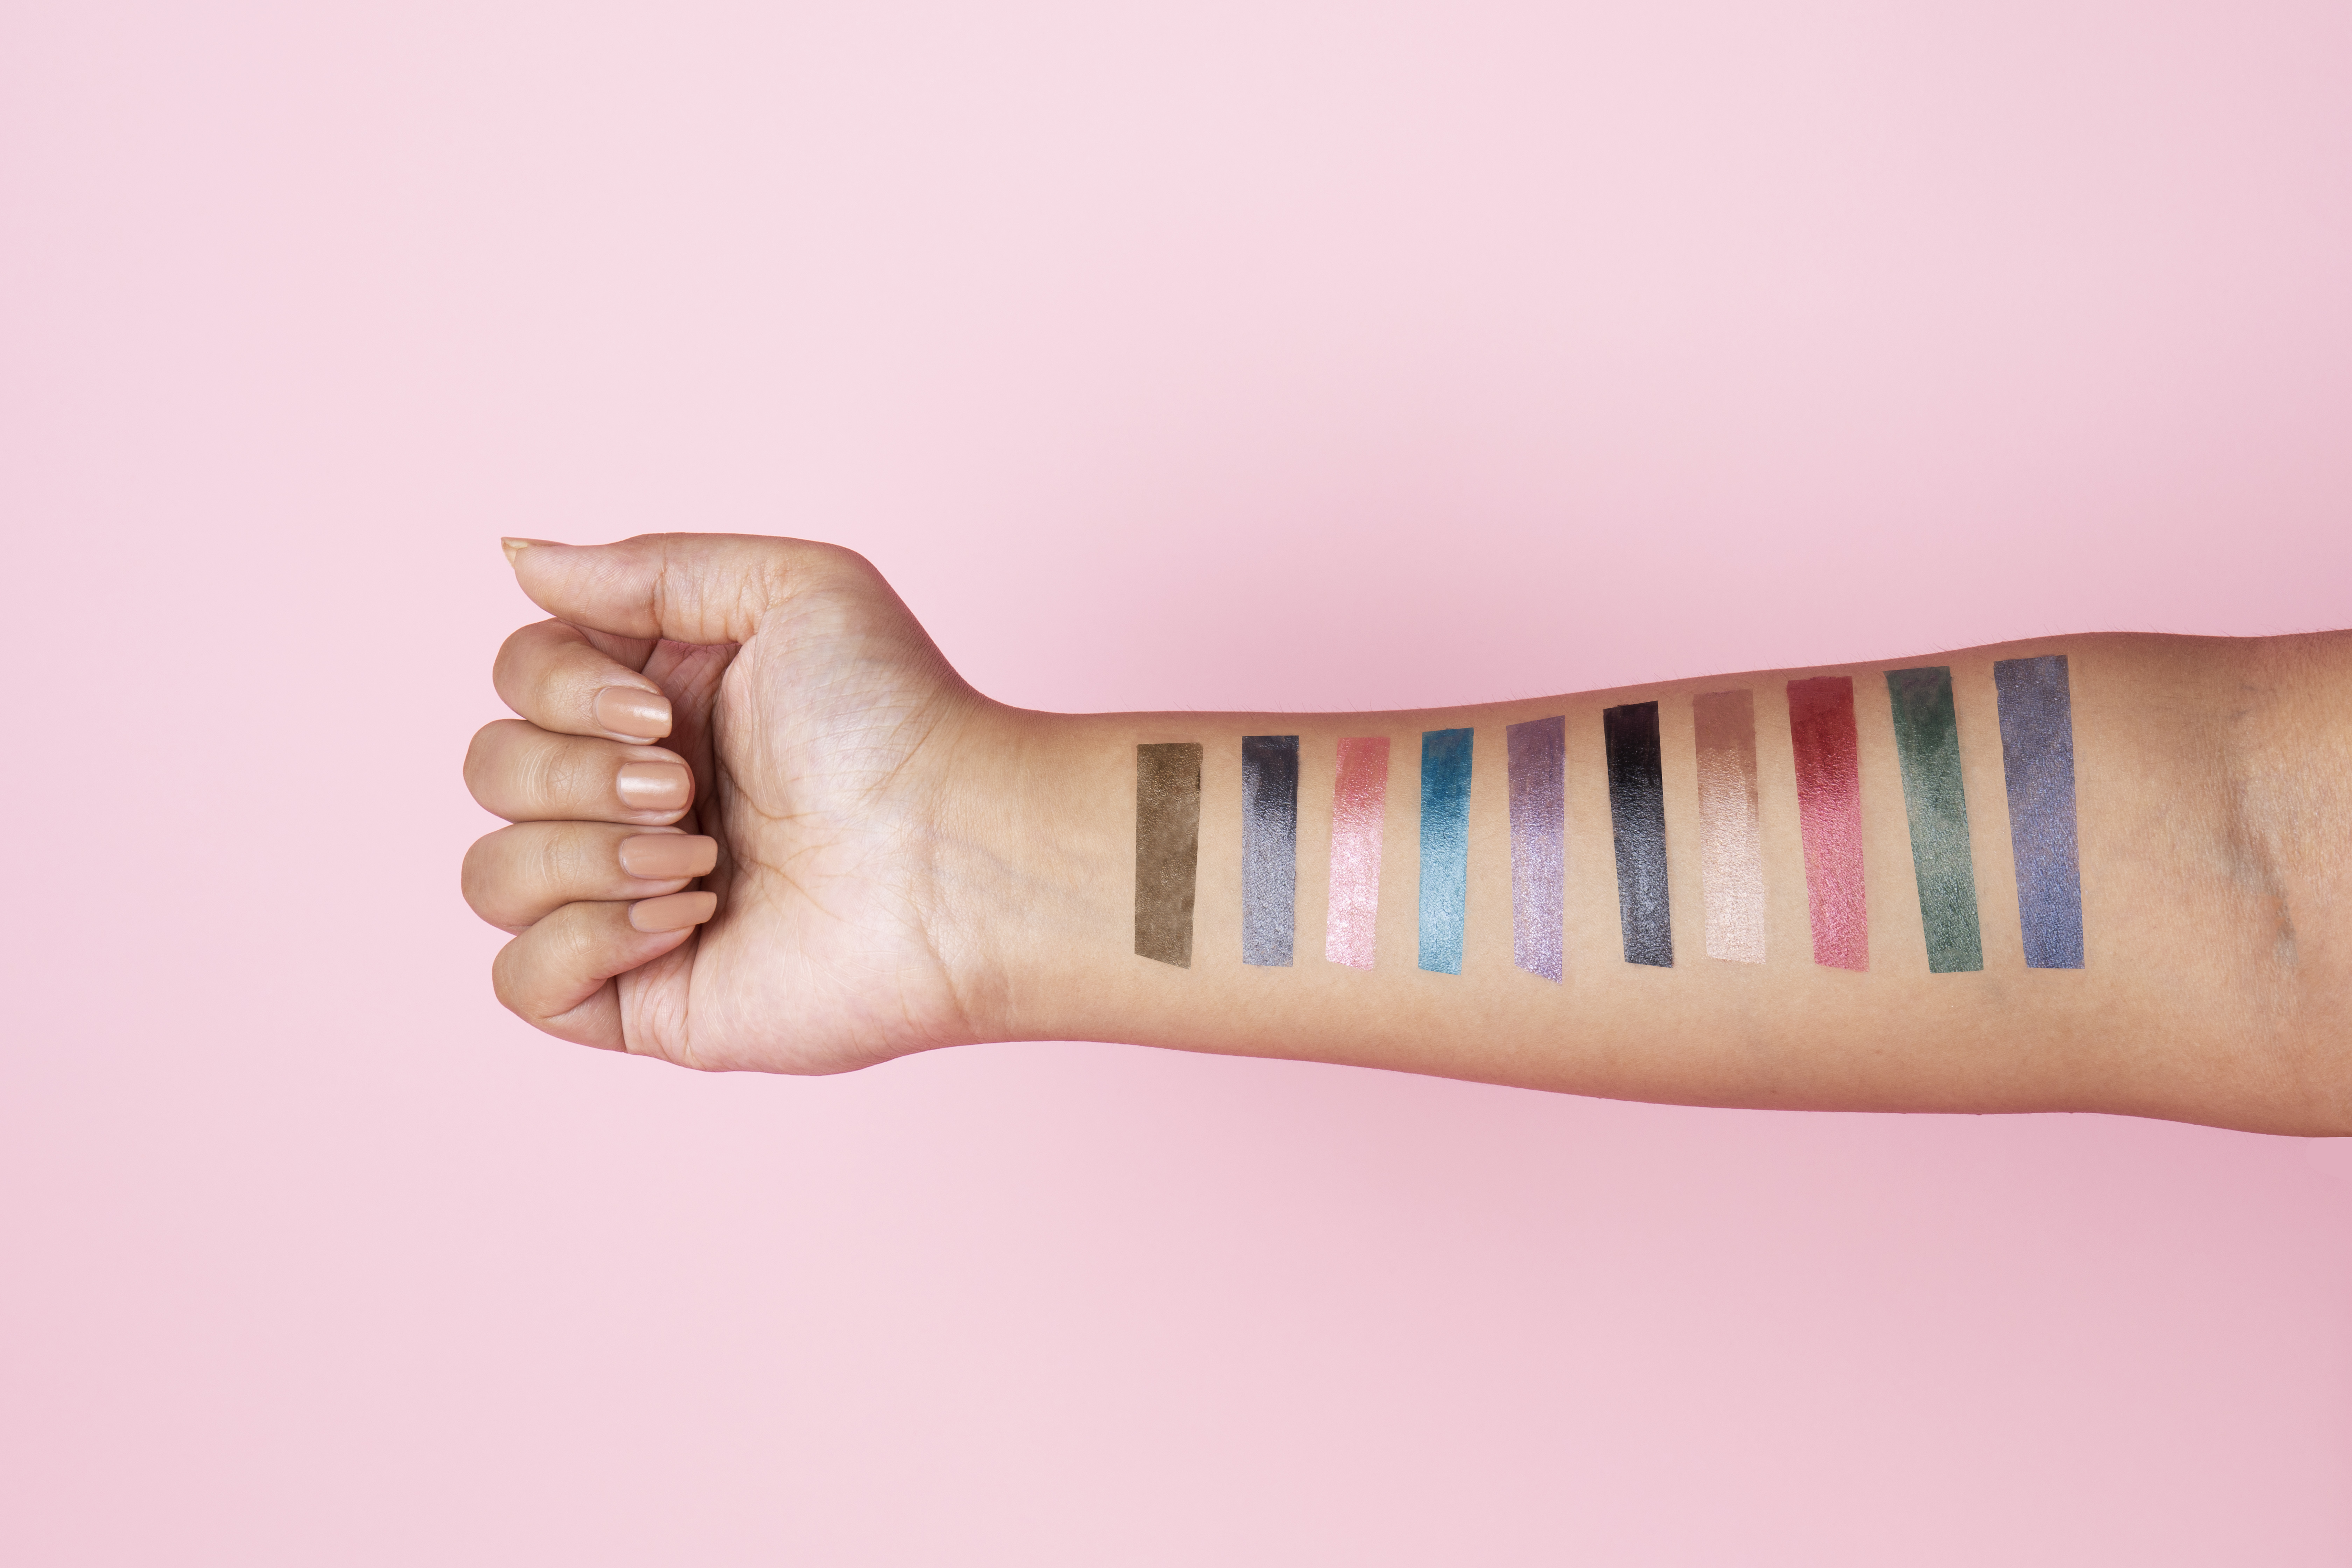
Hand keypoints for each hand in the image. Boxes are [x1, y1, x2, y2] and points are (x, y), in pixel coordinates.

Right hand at [461, 534, 996, 1071]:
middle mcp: (628, 801)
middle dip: (578, 775)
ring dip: (584, 856)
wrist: (960, 857)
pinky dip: (583, 940)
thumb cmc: (898, 718)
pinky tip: (687, 920)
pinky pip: (519, 978)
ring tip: (699, 859)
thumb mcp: (788, 588)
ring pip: (489, 877)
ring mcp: (626, 904)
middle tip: (688, 790)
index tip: (665, 712)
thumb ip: (646, 568)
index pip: (516, 681)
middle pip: (489, 771)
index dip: (559, 690)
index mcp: (651, 706)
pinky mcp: (638, 997)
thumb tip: (517, 553)